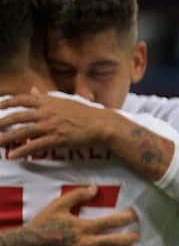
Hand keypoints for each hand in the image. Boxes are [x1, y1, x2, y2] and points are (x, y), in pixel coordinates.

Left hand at [0, 90, 118, 157]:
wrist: (101, 123)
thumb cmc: (85, 112)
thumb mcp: (64, 101)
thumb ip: (46, 97)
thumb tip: (33, 90)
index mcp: (48, 101)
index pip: (22, 99)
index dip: (7, 102)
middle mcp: (47, 112)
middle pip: (17, 116)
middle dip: (1, 122)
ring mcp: (51, 126)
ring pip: (23, 131)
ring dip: (7, 138)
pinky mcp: (57, 139)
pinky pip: (35, 145)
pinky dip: (22, 151)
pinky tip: (13, 156)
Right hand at [24, 185, 137, 245]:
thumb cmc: (43, 224)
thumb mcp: (58, 206)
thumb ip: (78, 196)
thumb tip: (95, 188)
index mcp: (84, 227)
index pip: (111, 222)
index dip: (126, 218)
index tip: (134, 215)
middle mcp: (87, 243)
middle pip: (115, 241)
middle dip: (129, 238)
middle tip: (136, 235)